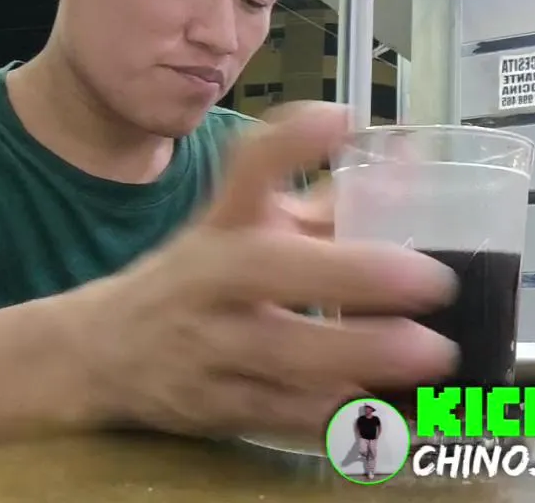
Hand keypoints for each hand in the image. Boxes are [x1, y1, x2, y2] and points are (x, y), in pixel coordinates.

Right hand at [63, 101, 457, 436]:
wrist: (100, 352)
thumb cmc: (199, 280)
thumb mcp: (247, 230)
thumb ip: (326, 204)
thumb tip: (411, 166)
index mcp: (222, 225)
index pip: (245, 169)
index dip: (291, 142)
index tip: (340, 118)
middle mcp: (210, 279)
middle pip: (268, 268)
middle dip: (353, 273)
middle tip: (434, 280)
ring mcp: (207, 347)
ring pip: (280, 353)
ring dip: (360, 355)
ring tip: (432, 353)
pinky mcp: (215, 408)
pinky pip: (280, 414)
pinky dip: (333, 415)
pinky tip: (387, 409)